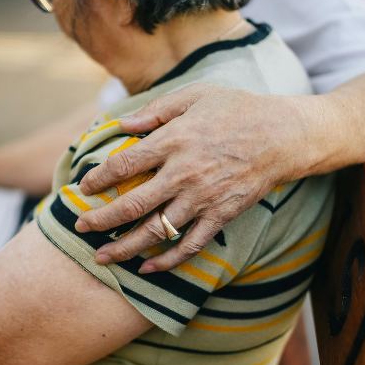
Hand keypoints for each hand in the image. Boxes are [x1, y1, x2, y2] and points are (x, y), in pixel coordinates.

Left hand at [76, 84, 311, 271]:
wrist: (283, 135)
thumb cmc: (237, 109)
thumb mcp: (194, 96)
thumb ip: (155, 111)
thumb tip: (121, 126)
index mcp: (174, 140)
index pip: (124, 165)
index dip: (98, 180)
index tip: (84, 188)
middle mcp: (184, 173)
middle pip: (132, 205)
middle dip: (101, 221)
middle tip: (81, 228)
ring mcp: (203, 198)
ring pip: (157, 231)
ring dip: (125, 248)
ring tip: (102, 257)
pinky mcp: (221, 216)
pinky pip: (190, 245)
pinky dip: (168, 261)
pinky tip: (147, 268)